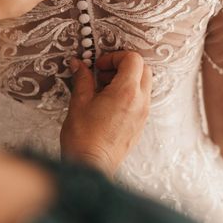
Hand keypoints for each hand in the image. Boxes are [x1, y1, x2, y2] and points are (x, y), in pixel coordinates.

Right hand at [60, 51, 151, 176]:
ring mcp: (143, 114)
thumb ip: (82, 78)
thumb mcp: (79, 102)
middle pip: (143, 69)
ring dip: (126, 79)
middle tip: (102, 73)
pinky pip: (141, 99)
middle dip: (123, 65)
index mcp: (126, 92)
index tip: (99, 66)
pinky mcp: (140, 124)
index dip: (114, 56)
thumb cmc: (84, 137)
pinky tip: (107, 102)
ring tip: (102, 89)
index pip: (133, 59)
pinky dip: (128, 93)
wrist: (92, 166)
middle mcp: (140, 101)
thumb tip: (79, 64)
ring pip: (143, 84)